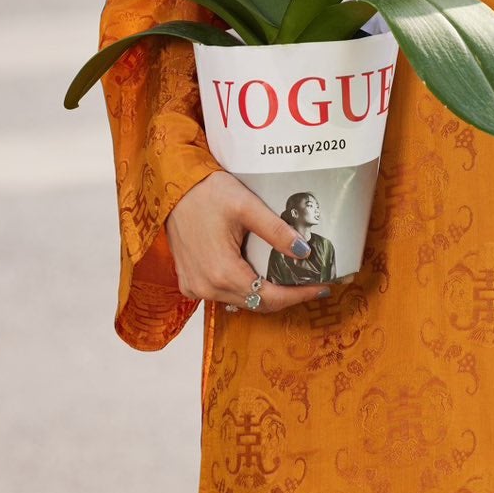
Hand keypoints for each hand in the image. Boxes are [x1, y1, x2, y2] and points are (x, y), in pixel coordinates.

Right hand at [165, 170, 342, 312]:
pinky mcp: (189, 283)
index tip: (321, 288)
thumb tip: (304, 251)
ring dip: (265, 294)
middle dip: (286, 296)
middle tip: (311, 284)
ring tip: (291, 281)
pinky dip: (244, 290)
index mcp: (223, 273)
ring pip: (241, 301)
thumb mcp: (247, 207)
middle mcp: (207, 288)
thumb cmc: (207, 193)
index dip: (298, 295)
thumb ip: (276, 231)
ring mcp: (195, 288)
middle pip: (256, 303)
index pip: (269, 297)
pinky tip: (260, 276)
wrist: (171, 189)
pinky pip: (223, 295)